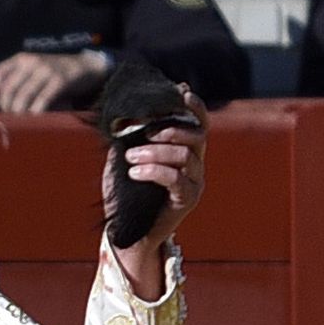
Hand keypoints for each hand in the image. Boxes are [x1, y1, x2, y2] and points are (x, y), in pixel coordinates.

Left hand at [0, 49, 109, 112]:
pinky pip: (42, 99)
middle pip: (9, 89)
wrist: (85, 67)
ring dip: (19, 113)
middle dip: (5, 108)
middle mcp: (31, 62)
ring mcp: (46, 70)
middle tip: (8, 119)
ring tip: (19, 123)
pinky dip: (36, 112)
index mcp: (21, 59)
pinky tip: (34, 119)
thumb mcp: (32, 72)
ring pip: (23, 96)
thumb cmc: (53, 74)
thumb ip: (17, 83)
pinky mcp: (60, 80)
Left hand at [106, 85, 207, 299]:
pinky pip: (176, 179)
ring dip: (154, 152)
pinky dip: (154, 171)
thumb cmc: (125, 195)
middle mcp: (195, 164)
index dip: (194, 107)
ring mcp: (194, 182)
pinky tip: (135, 172)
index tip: (181, 93)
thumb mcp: (124, 160)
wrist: (125, 231)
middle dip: (168, 130)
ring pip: (184, 156)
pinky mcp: (187, 200)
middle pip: (195, 136)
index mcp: (185, 150)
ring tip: (131, 158)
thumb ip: (130, 137)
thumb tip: (125, 112)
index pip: (199, 123)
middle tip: (143, 133)